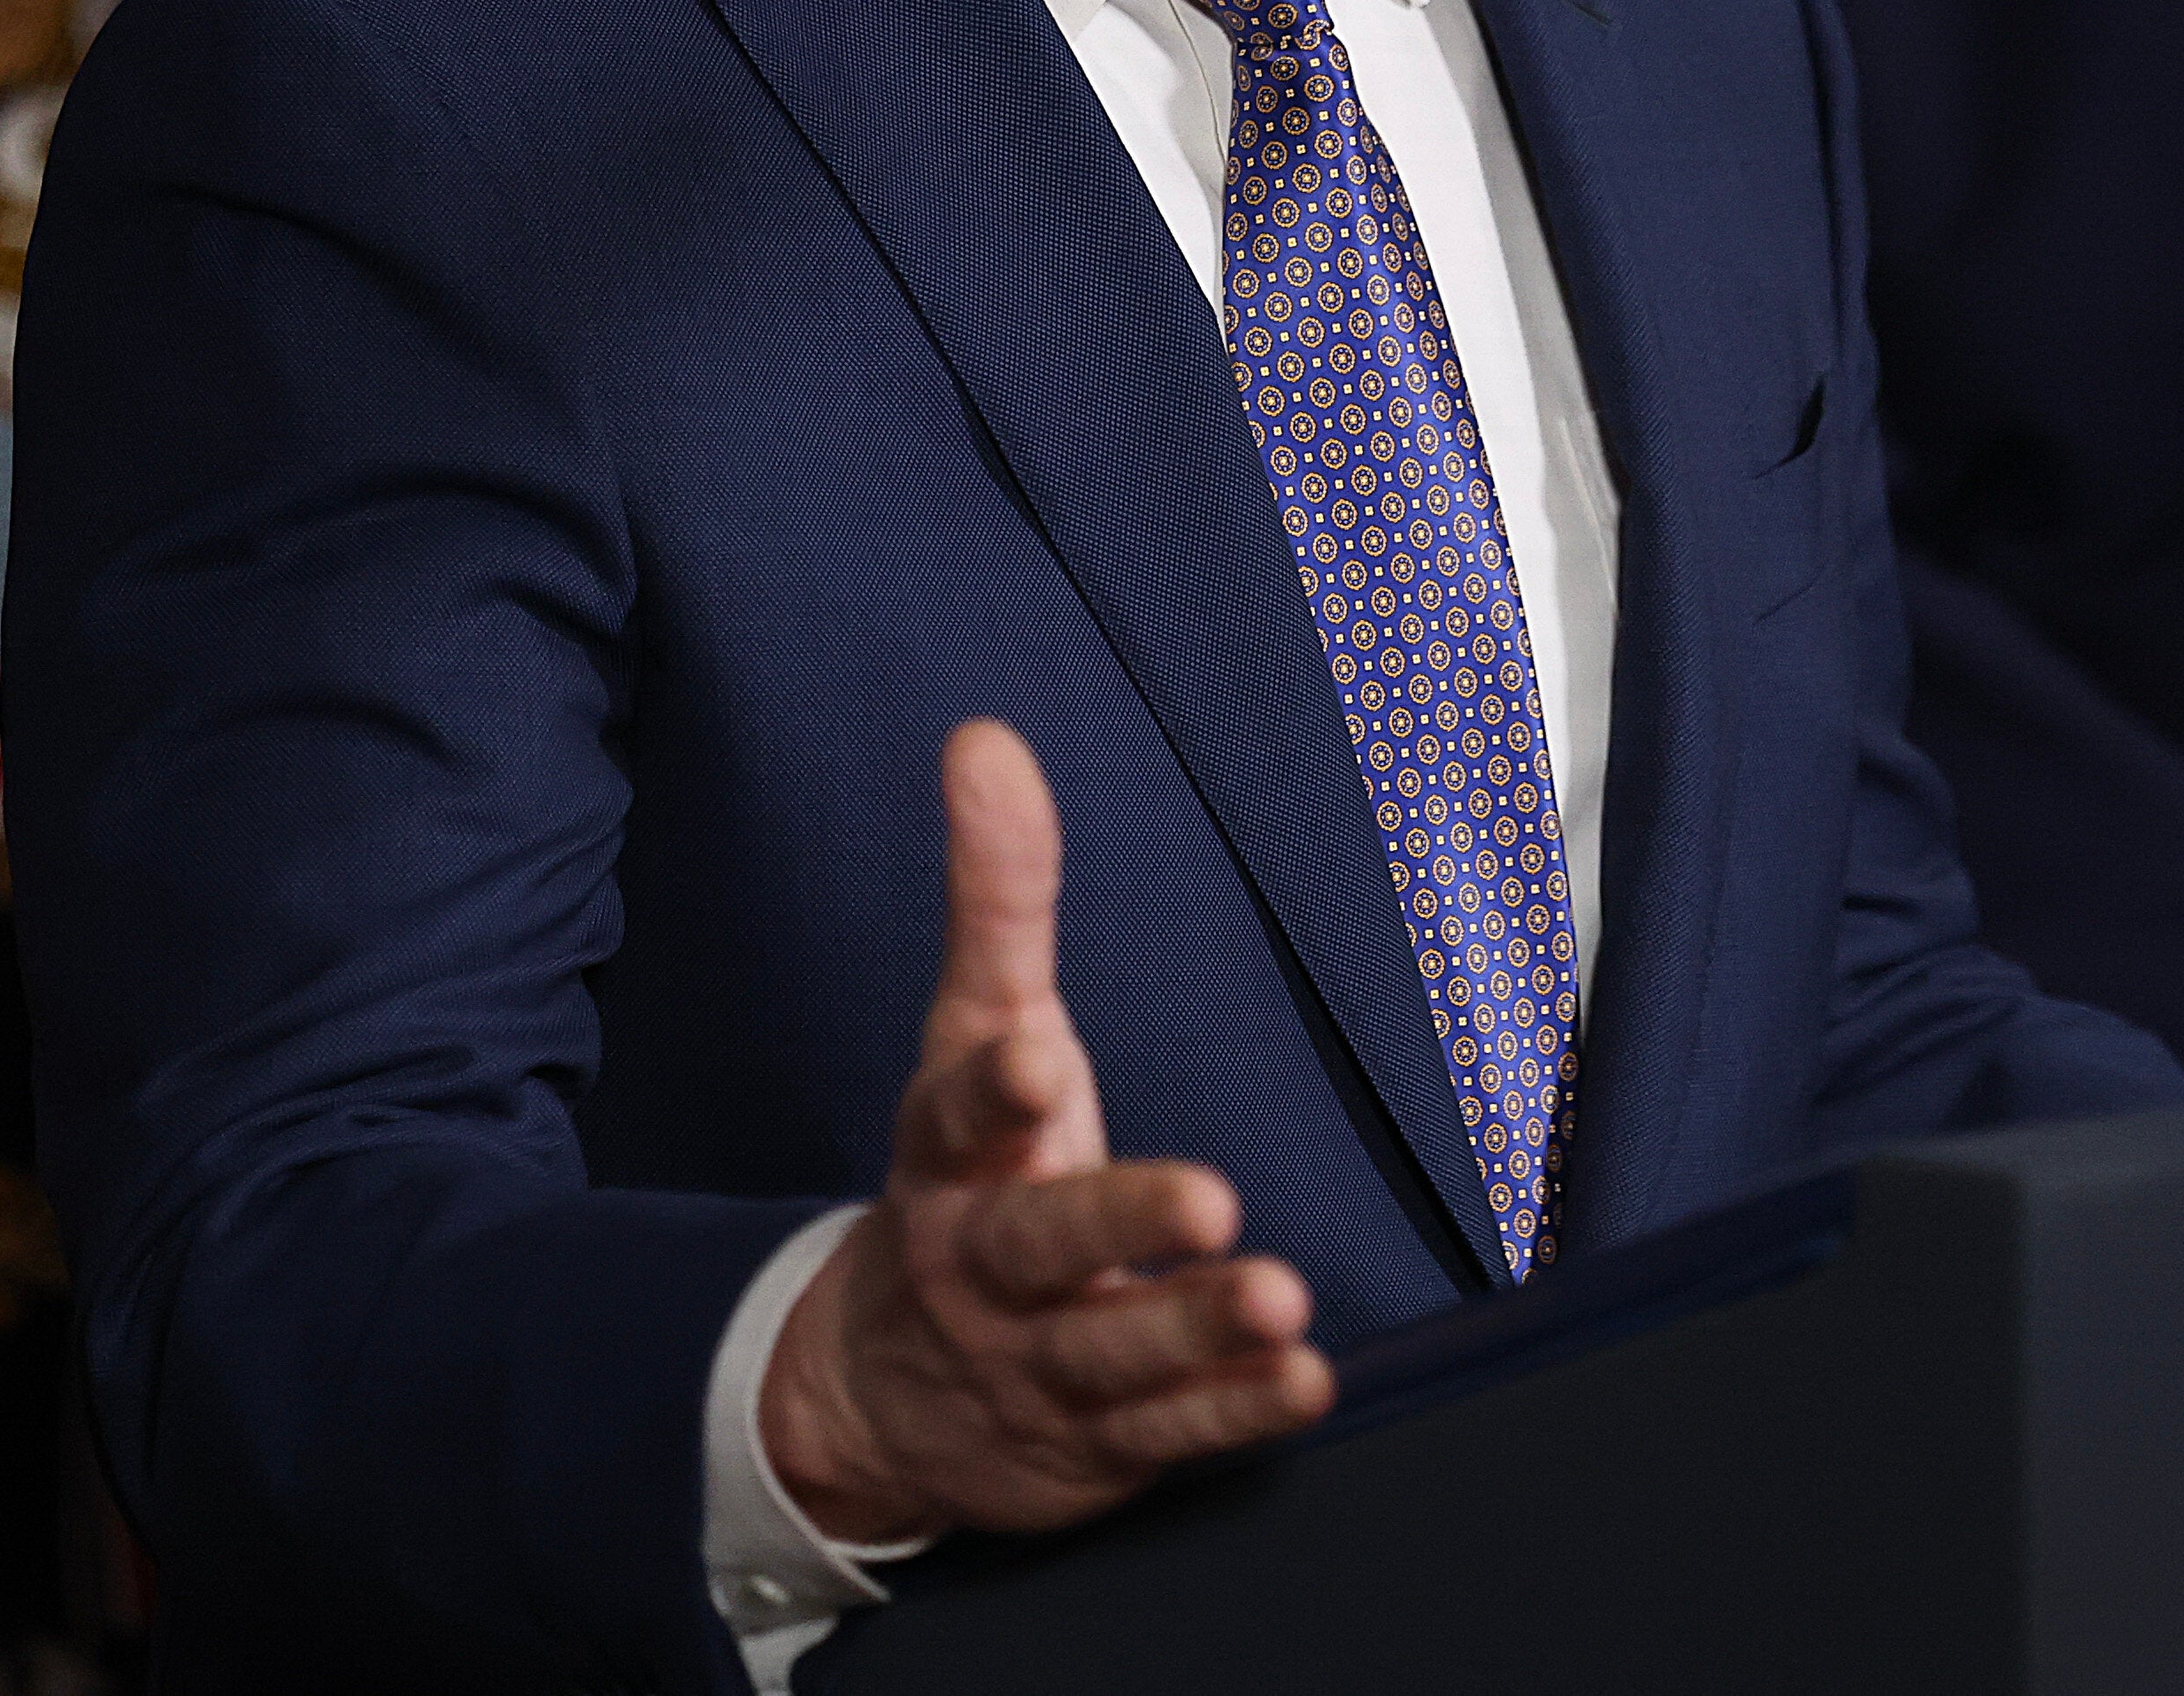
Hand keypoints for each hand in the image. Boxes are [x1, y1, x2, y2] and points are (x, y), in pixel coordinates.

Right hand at [754, 720, 1334, 1542]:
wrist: (879, 1395)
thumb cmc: (966, 1176)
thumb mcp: (976, 1032)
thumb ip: (997, 897)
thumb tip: (985, 738)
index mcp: (950, 1158)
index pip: (959, 1116)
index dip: (997, 1089)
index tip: (1040, 1056)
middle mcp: (984, 1264)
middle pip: (1040, 1244)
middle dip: (1119, 1220)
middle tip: (1210, 1197)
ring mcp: (1039, 1363)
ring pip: (1115, 1350)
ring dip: (1198, 1323)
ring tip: (1280, 1296)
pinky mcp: (1099, 1446)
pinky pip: (1170, 1433)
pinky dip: (1233, 1410)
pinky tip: (1304, 1379)